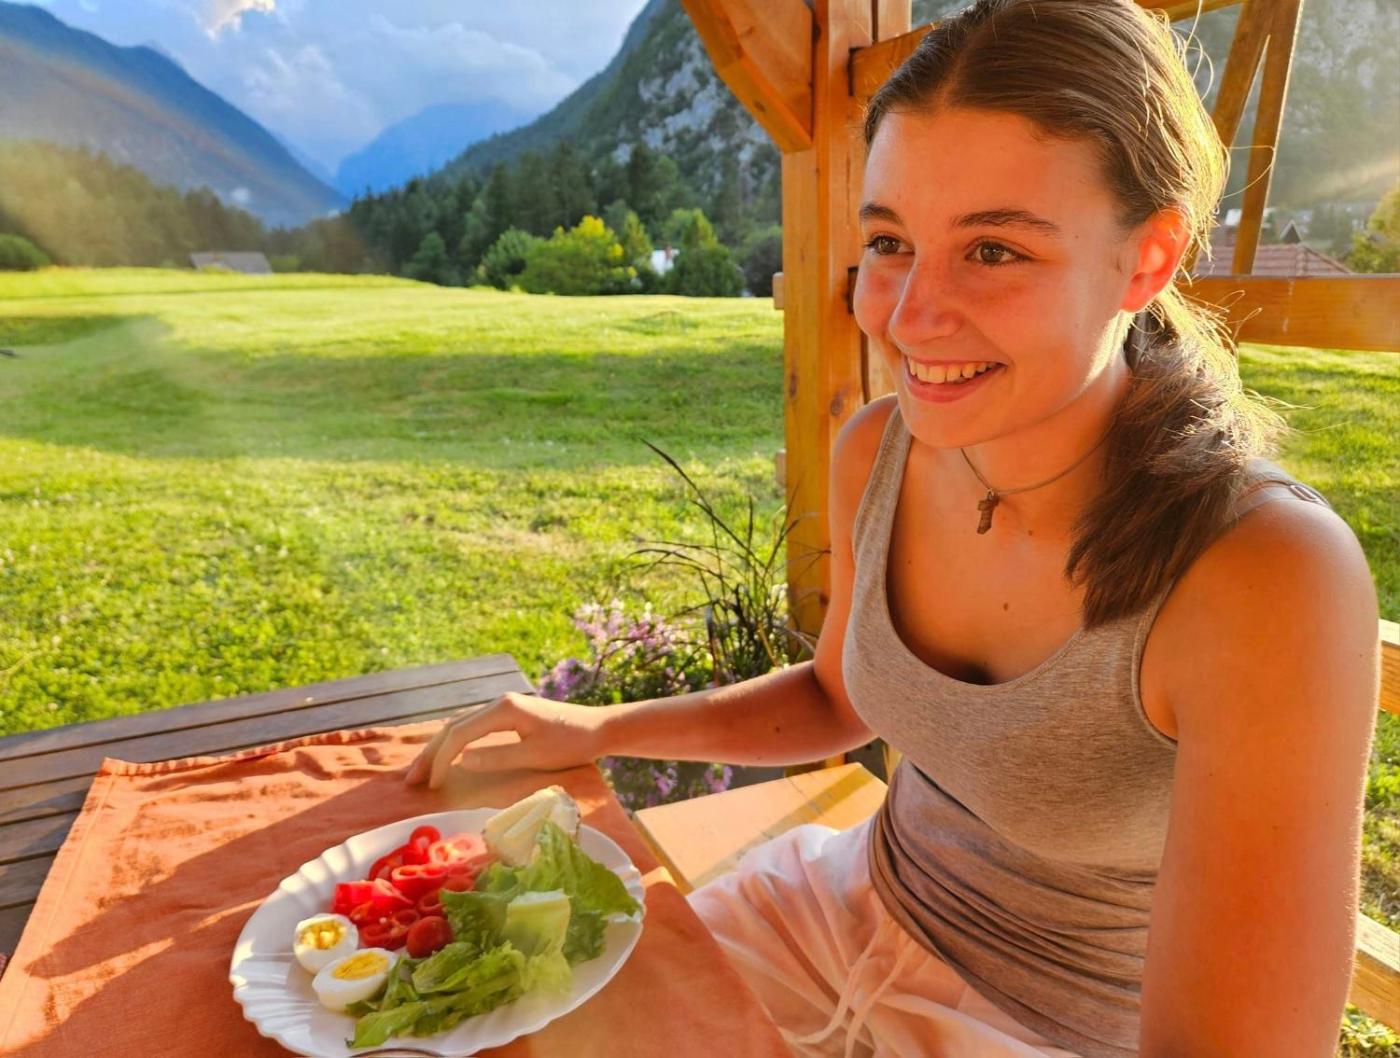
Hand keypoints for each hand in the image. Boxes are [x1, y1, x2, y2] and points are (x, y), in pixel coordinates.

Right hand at [403, 692, 612, 789]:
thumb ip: (498, 758)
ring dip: (439, 748)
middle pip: (453, 727)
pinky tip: (446, 759)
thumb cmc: (572, 744)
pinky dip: (455, 743)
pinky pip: (472, 727)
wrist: (599, 728)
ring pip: (460, 725)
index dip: (442, 760)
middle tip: (411, 781)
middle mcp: (499, 702)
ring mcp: (503, 706)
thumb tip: (462, 761)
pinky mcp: (508, 713)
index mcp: (504, 709)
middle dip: (431, 754)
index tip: (431, 785)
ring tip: (422, 773)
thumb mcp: (535, 756)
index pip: (460, 735)